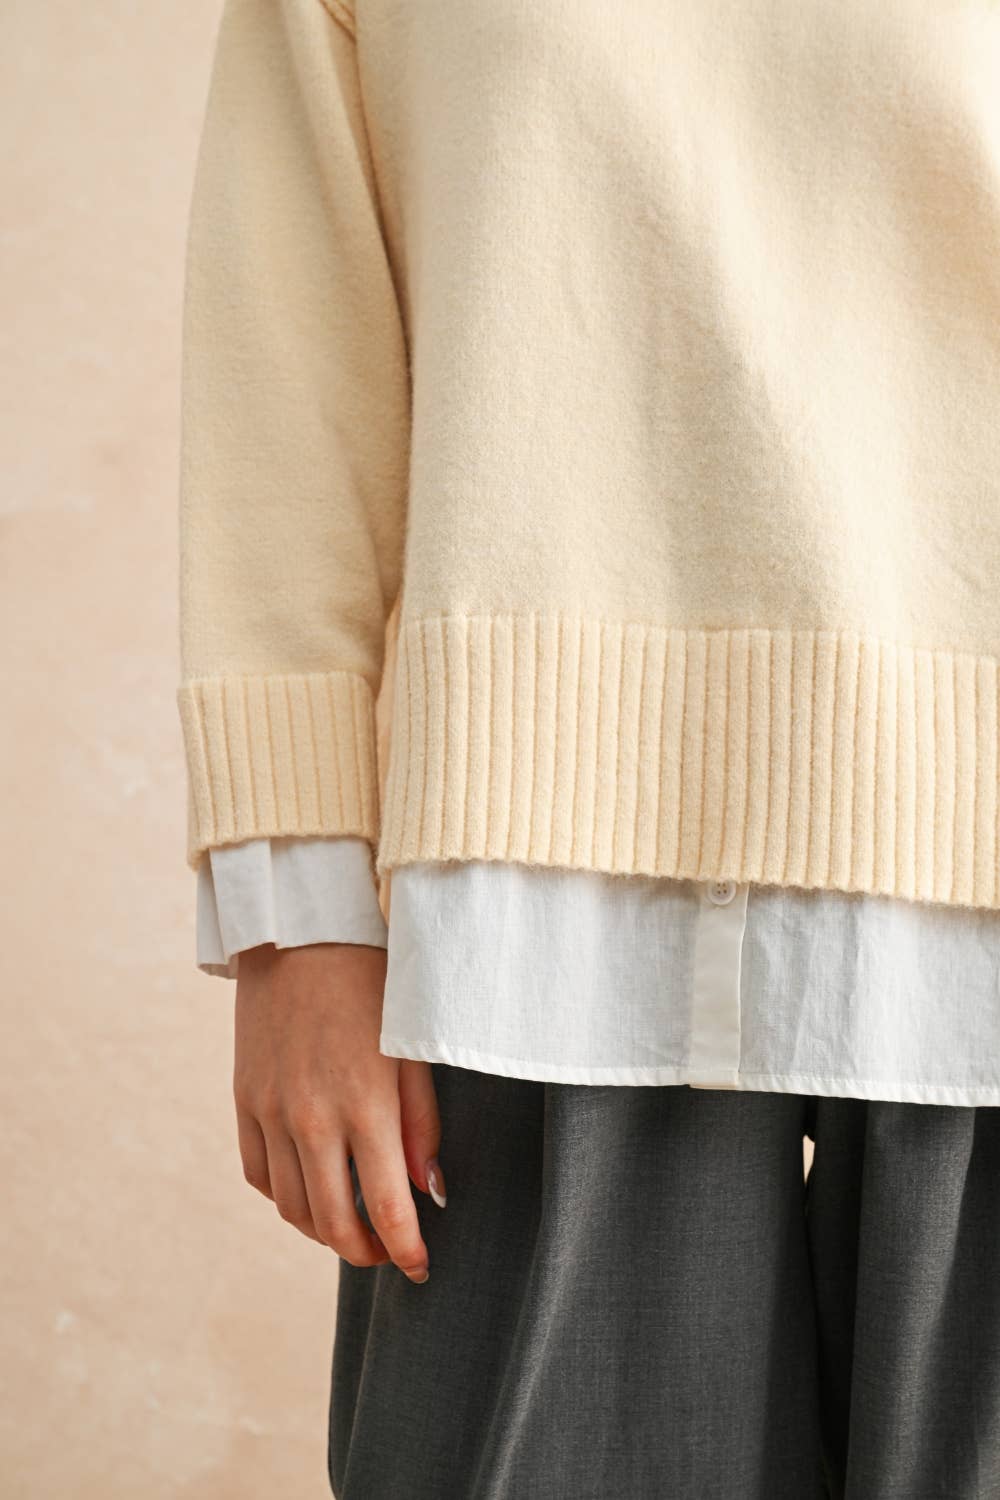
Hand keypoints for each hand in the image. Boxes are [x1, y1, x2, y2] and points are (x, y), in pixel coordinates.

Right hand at [232, 941, 445, 1282]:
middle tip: (390, 1253)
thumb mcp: (413, 1048)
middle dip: (367, 1253)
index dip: (408, 1252)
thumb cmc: (373, 984)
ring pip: (293, 1209)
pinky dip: (286, 1197)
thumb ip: (422, 1123)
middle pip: (334, 1226)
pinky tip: (312, 1188)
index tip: (422, 1267)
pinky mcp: (244, 1100)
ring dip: (325, 1232)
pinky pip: (260, 1175)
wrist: (302, 933)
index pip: (388, 1211)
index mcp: (365, 1106)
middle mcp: (312, 1119)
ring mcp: (271, 1112)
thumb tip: (431, 1190)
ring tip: (354, 1226)